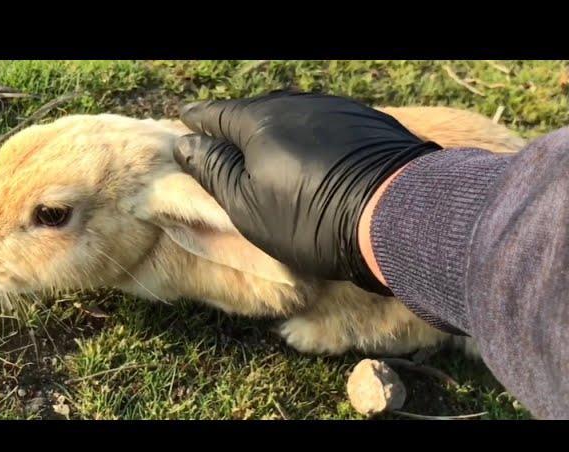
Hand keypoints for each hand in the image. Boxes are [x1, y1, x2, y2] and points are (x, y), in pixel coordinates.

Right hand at [173, 91, 440, 293]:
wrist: (396, 215)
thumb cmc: (309, 217)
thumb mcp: (248, 204)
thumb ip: (215, 171)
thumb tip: (186, 144)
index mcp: (261, 121)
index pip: (217, 115)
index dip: (198, 119)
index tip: (185, 118)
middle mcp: (297, 104)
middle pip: (255, 111)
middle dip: (236, 122)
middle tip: (223, 134)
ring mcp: (337, 109)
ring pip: (293, 114)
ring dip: (275, 128)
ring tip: (267, 144)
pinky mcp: (368, 121)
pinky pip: (324, 123)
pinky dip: (309, 135)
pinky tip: (313, 150)